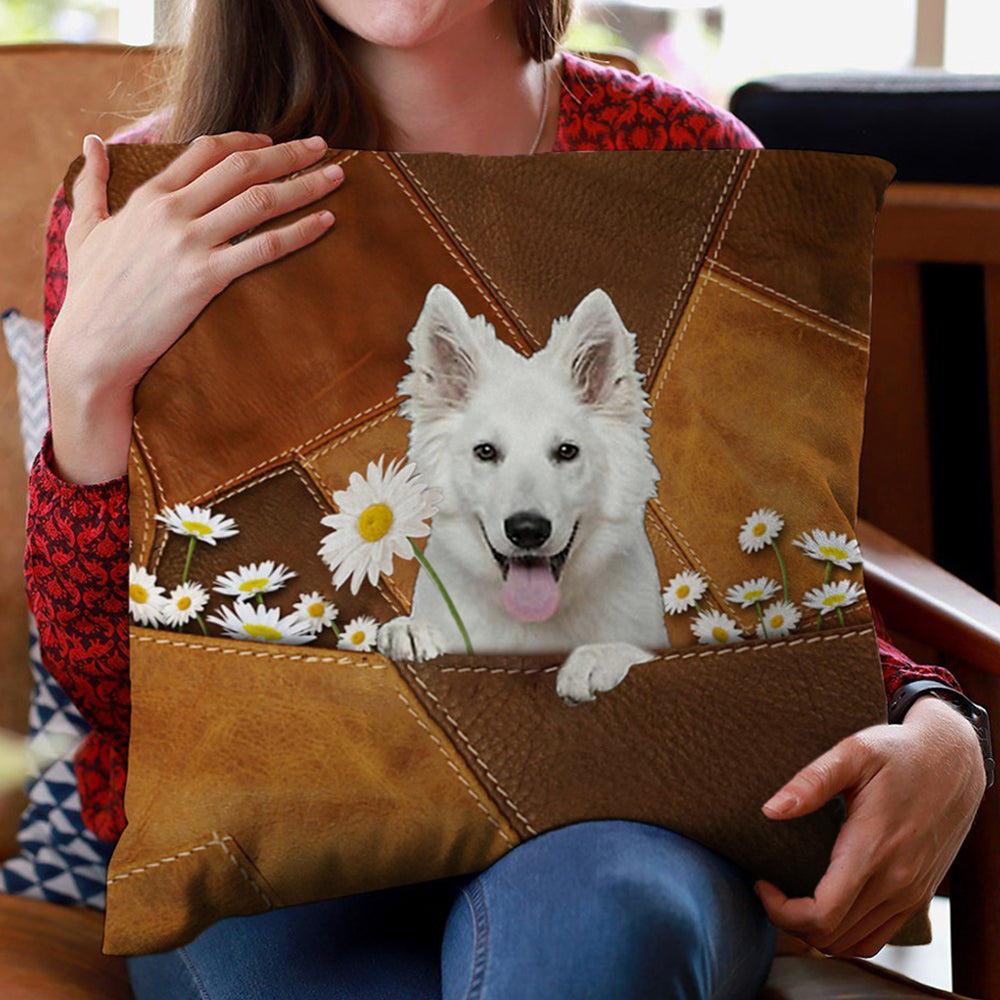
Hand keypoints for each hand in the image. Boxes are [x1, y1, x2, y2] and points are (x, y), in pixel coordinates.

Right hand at [50, 129, 344, 395]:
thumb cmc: (91, 292)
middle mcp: (172, 211)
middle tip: (323, 146)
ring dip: (305, 184)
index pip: (207, 150)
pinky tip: (326, 222)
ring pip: (260, 200)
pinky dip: (300, 231)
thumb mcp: (84, 230)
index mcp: (149, 196)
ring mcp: (190, 243)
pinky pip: (265, 246)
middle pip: (242, 167)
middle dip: (289, 153)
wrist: (92, 344)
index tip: (274, 142)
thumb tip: (91, 142)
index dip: (247, 141)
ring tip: (337, 177)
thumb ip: (91, 184)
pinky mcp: (206, 277)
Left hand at [753, 695, 986, 957]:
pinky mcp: (918, 895)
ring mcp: (910, 893)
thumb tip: (771, 810)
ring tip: (791, 898)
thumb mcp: (853, 752)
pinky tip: (825, 906)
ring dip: (816, 932)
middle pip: (832, 936)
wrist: (953, 762)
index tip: (761, 883)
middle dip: (789, 921)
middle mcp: (896, 881)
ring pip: (854, 943)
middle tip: (769, 888)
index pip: (822, 914)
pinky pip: (877, 937)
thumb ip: (811, 782)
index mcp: (873, 849)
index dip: (781, 911)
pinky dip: (845, 934)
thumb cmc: (899, 753)